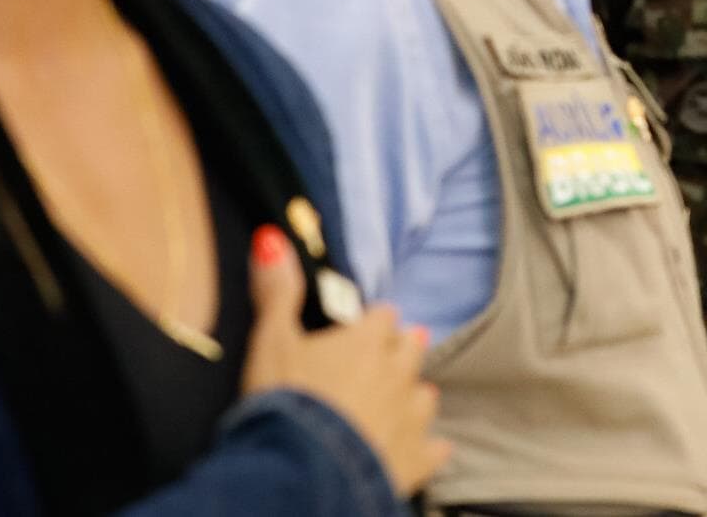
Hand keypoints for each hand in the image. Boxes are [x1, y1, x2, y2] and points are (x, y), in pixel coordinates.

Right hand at [242, 224, 446, 496]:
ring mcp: (411, 416)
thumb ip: (278, 292)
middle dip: (400, 349)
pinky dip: (430, 446)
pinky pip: (434, 448)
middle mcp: (398, 371)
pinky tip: (431, 446)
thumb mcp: (271, 340)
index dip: (372, 321)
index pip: (381, 316)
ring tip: (405, 396)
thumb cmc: (286, 398)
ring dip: (414, 393)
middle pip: (410, 349)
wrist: (303, 468)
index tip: (362, 326)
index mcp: (367, 340)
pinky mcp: (416, 459)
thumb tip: (273, 237)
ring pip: (425, 394)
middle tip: (388, 355)